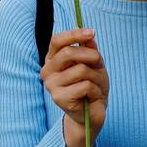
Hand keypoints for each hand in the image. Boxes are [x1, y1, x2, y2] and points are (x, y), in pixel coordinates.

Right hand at [40, 28, 108, 146]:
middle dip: (90, 56)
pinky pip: (84, 85)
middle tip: (99, 63)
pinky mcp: (58, 98)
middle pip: (68, 53)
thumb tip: (90, 38)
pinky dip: (95, 90)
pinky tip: (92, 97)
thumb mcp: (94, 64)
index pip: (57, 41)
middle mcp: (47, 70)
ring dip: (96, 77)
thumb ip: (90, 50)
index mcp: (52, 59)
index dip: (74, 34)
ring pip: (80, 70)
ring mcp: (51, 85)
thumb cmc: (91, 86)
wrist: (91, 114)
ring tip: (96, 85)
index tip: (92, 32)